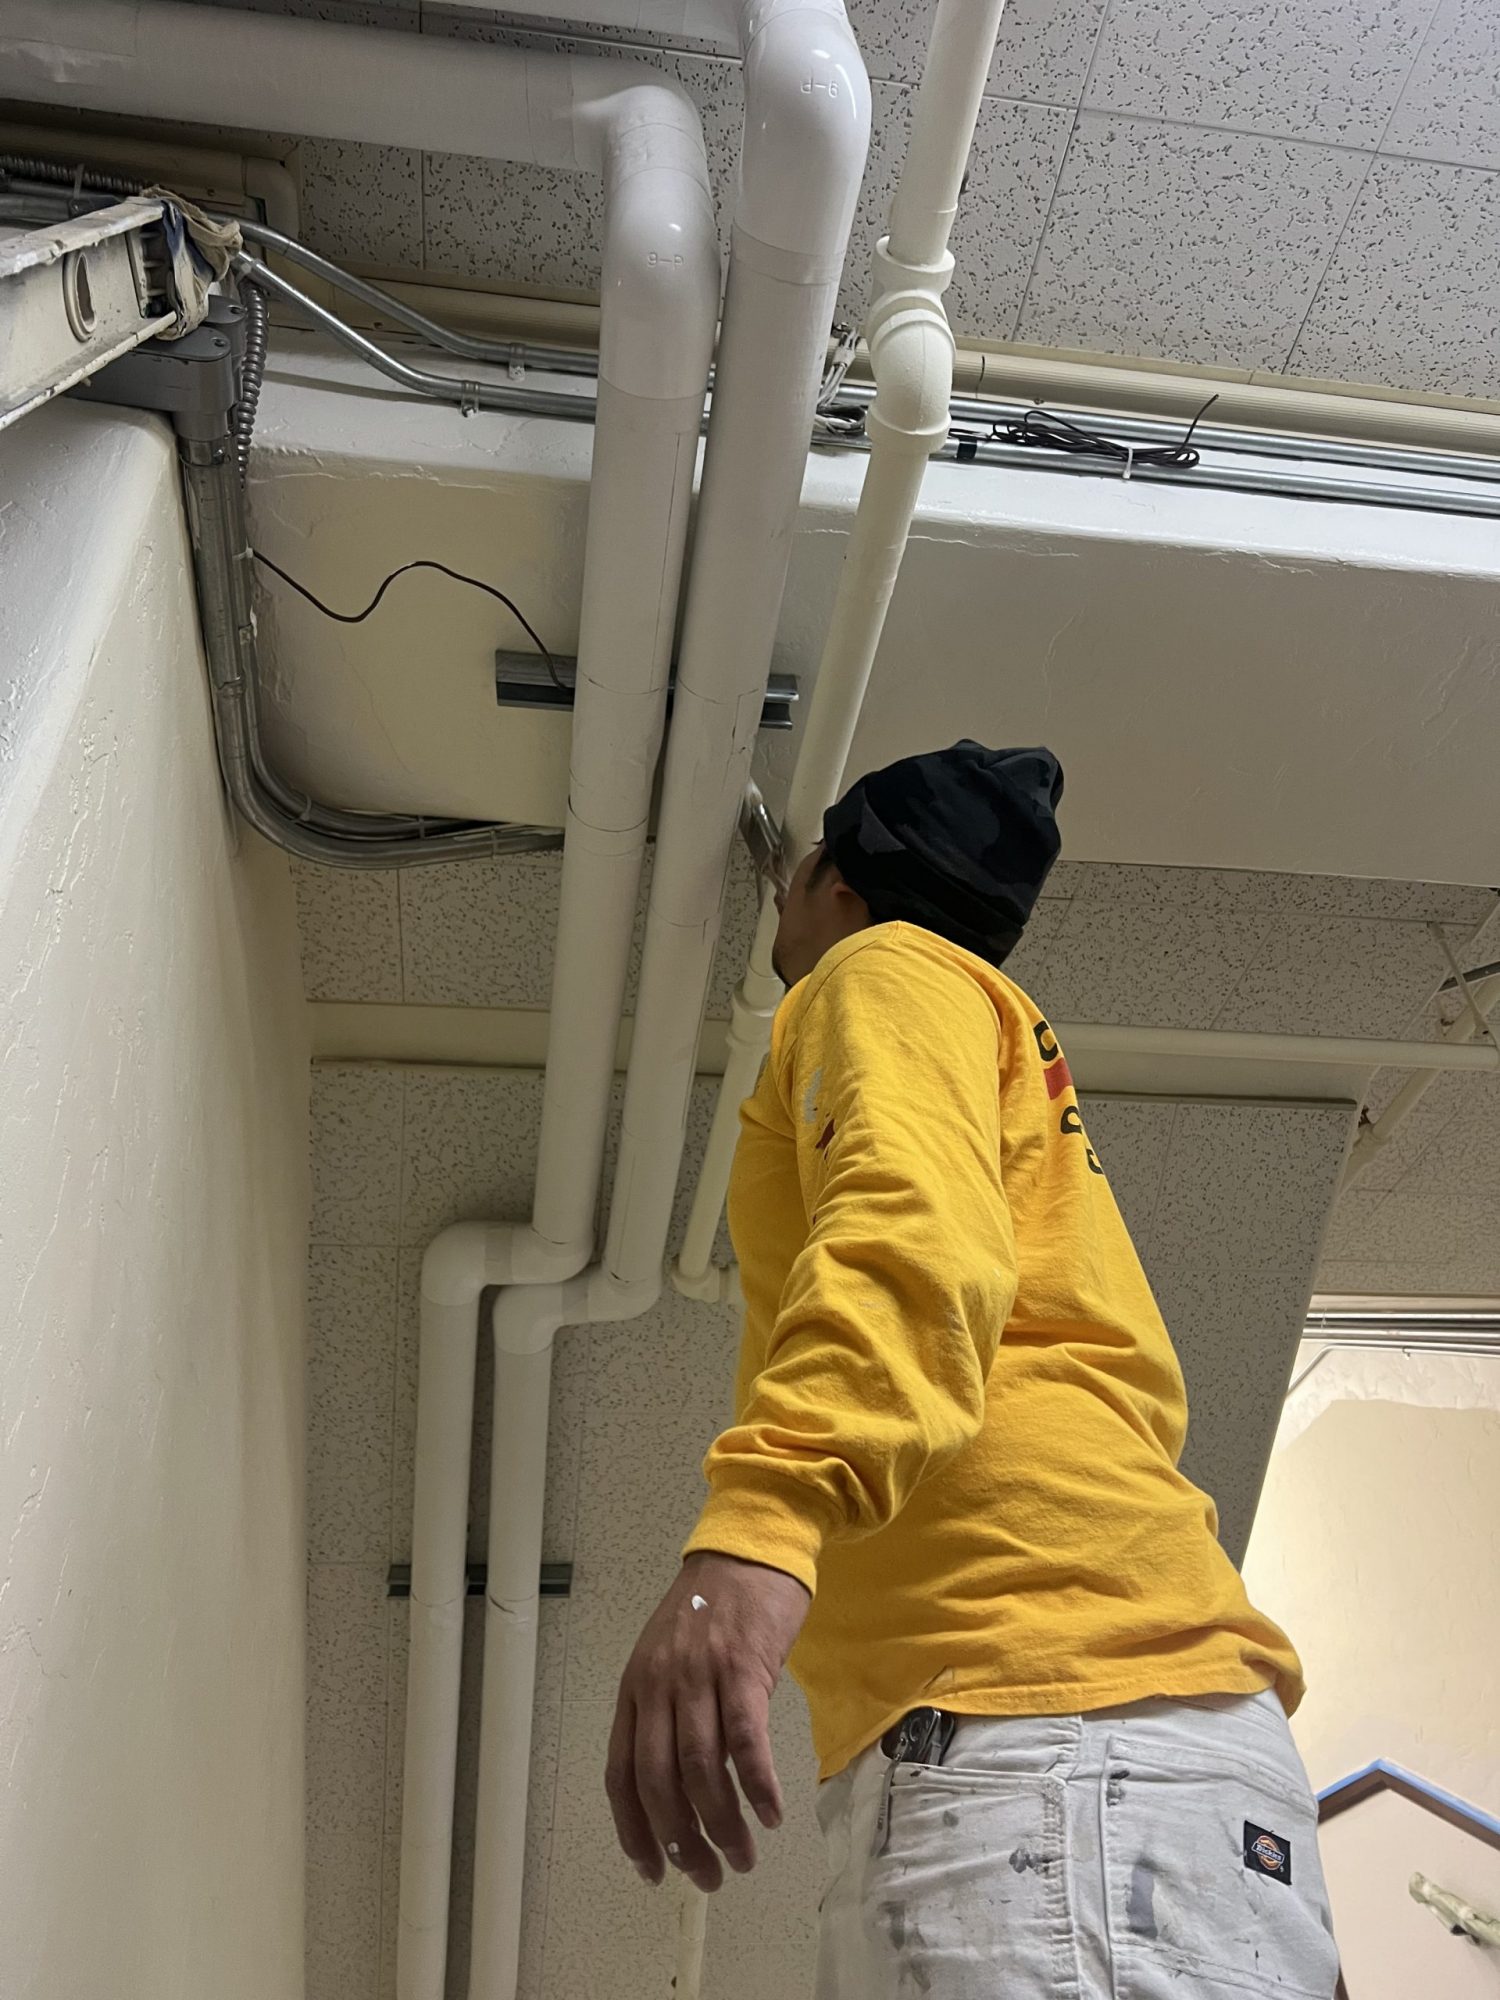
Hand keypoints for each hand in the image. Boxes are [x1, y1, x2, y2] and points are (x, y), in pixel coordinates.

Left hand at [605, 1551, 810, 1892]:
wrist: (749, 1548)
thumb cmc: (712, 1606)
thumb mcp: (670, 1658)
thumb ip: (668, 1715)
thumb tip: (683, 1791)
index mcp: (634, 1688)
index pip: (621, 1775)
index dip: (634, 1830)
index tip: (654, 1871)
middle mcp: (658, 1685)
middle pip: (659, 1782)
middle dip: (681, 1841)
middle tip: (707, 1877)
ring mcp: (698, 1674)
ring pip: (701, 1769)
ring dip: (722, 1825)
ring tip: (742, 1858)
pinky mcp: (742, 1667)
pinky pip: (745, 1740)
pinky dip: (757, 1785)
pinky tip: (770, 1815)